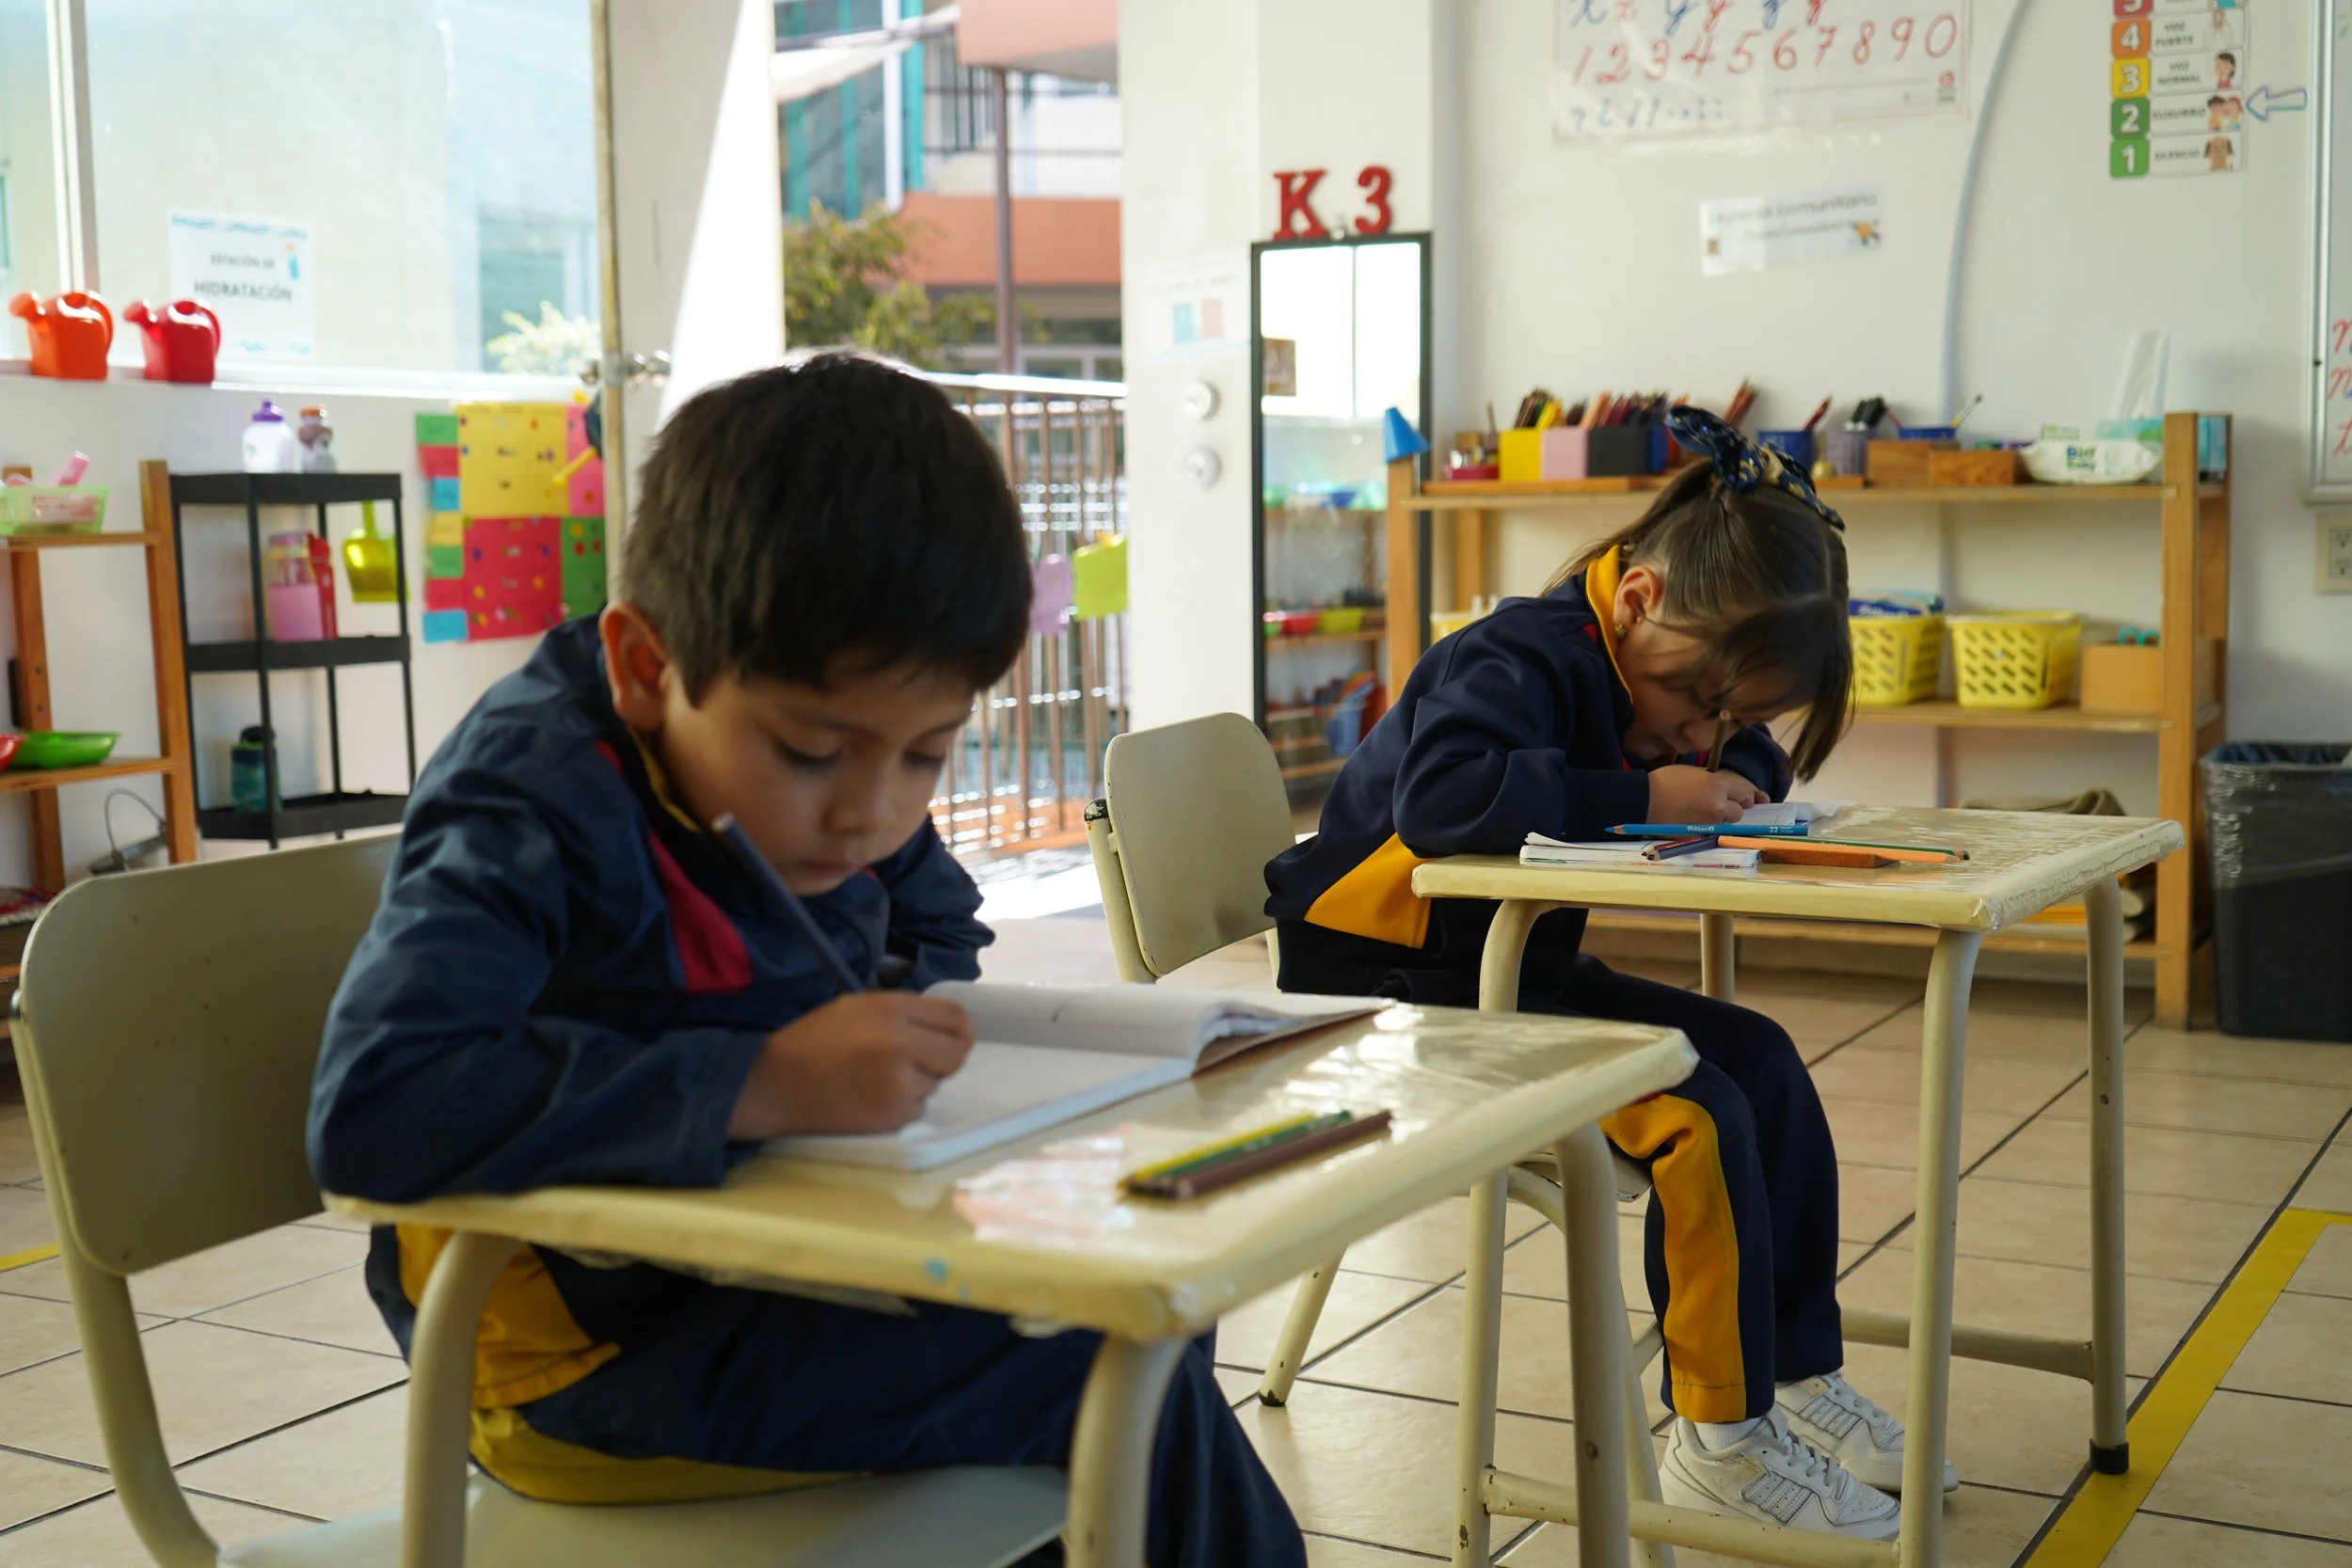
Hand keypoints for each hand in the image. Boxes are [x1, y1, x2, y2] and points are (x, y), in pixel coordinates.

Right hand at [729, 993, 975, 1139]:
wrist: (776, 1083)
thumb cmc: (815, 1039)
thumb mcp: (858, 1006)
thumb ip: (904, 1013)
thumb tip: (949, 1027)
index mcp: (891, 1010)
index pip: (956, 1018)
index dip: (961, 1030)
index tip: (954, 1039)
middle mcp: (899, 1044)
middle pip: (957, 1054)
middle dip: (944, 1059)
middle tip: (921, 1062)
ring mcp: (897, 1083)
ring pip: (935, 1084)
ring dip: (918, 1083)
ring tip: (879, 1079)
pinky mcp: (890, 1116)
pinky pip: (917, 1110)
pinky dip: (901, 1107)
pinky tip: (871, 1098)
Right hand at [1647, 765, 1764, 824]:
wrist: (1644, 801)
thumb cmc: (1665, 781)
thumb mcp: (1693, 771)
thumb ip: (1712, 780)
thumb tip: (1725, 788)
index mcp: (1718, 786)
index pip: (1742, 792)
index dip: (1738, 794)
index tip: (1732, 796)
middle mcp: (1719, 806)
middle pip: (1738, 812)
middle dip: (1730, 809)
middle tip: (1715, 806)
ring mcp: (1710, 824)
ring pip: (1726, 824)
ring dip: (1719, 820)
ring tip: (1702, 815)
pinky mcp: (1700, 836)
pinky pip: (1711, 833)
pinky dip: (1705, 829)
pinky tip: (1692, 822)